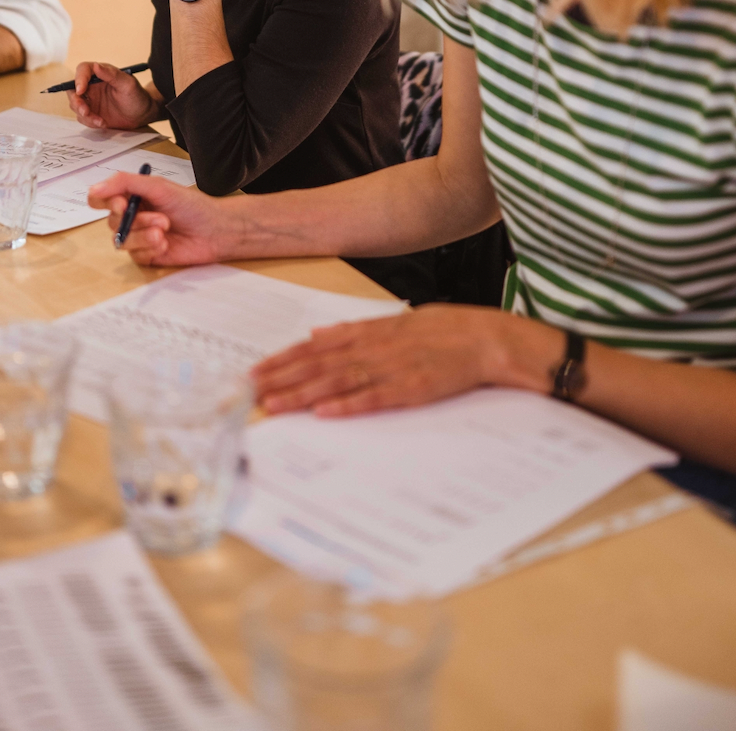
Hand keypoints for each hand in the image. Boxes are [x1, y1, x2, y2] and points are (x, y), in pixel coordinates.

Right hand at [68, 62, 160, 129]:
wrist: (142, 115)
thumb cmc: (138, 96)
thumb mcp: (128, 84)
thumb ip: (112, 75)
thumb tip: (96, 66)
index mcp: (100, 74)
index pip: (83, 70)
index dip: (78, 79)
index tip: (81, 91)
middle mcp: (92, 85)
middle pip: (73, 89)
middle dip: (76, 101)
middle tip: (85, 111)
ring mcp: (91, 100)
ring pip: (75, 105)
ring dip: (84, 114)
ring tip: (100, 121)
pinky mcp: (92, 112)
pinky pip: (82, 117)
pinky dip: (90, 122)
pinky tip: (103, 123)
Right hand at [88, 169, 234, 266]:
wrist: (214, 230)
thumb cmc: (190, 205)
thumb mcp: (158, 187)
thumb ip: (126, 183)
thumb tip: (94, 188)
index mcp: (132, 196)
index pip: (100, 199)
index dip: (104, 202)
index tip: (121, 204)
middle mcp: (132, 216)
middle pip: (111, 222)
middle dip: (136, 221)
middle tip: (159, 218)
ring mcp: (138, 237)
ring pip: (121, 240)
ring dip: (143, 235)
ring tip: (165, 229)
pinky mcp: (146, 255)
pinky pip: (134, 255)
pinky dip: (150, 248)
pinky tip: (166, 243)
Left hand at [252, 305, 562, 417]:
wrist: (488, 339)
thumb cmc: (446, 331)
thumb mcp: (396, 321)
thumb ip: (355, 330)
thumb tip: (318, 334)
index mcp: (370, 330)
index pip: (315, 347)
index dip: (282, 360)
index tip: (255, 371)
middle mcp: (374, 347)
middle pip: (318, 364)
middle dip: (280, 378)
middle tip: (247, 391)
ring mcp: (392, 368)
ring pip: (337, 381)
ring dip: (302, 394)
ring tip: (272, 405)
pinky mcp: (411, 389)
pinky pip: (374, 399)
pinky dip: (348, 405)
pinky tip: (324, 413)